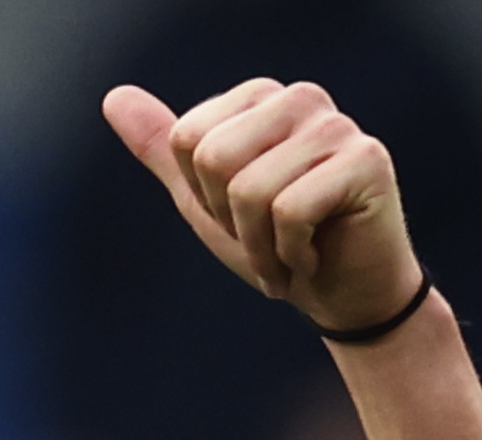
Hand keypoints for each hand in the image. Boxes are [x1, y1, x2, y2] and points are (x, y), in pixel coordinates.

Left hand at [103, 79, 423, 336]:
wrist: (348, 300)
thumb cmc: (280, 250)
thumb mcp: (207, 202)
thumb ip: (164, 149)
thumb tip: (113, 97)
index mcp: (260, 97)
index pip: (188, 139)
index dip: (205, 199)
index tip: (242, 220)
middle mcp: (300, 99)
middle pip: (215, 159)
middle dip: (231, 222)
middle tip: (267, 242)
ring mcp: (336, 126)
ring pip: (252, 190)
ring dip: (262, 248)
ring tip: (290, 258)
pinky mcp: (367, 160)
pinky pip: (291, 210)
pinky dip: (293, 255)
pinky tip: (315, 258)